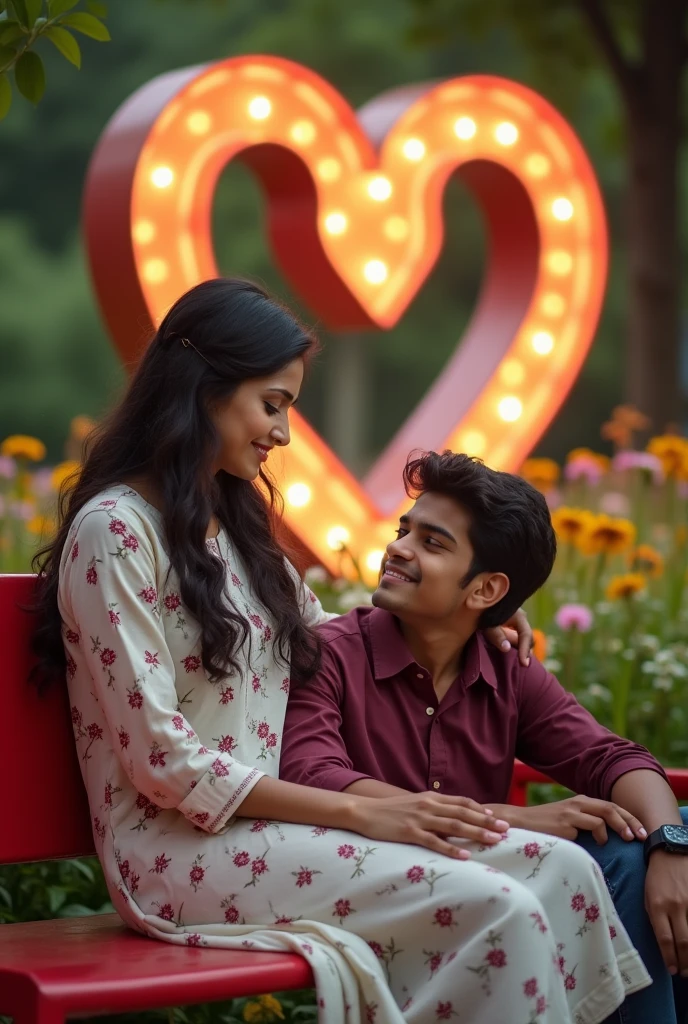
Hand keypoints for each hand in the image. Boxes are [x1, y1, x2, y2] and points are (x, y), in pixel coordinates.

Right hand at [350, 792, 509, 859]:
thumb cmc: (389, 811)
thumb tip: (450, 816)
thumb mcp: (413, 804)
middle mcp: (429, 805)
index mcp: (430, 798)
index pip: (461, 802)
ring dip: (476, 833)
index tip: (497, 817)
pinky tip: (465, 855)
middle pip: (463, 813)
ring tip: (494, 840)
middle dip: (486, 821)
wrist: (364, 811)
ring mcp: (420, 819)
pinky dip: (452, 848)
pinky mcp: (410, 832)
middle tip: (505, 830)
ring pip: (454, 826)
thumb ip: (432, 809)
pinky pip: (435, 841)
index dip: (480, 810)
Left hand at [483, 607, 531, 666]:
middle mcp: (521, 617)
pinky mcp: (512, 622)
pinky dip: (516, 644)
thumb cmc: (483, 611)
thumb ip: (496, 635)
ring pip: (523, 636)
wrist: (480, 600)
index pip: (526, 635)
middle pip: (527, 637)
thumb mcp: (488, 624)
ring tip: (518, 661)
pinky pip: (518, 635)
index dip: (525, 650)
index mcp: (519, 616)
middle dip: (526, 650)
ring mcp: (517, 620)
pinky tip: (512, 652)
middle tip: (522, 665)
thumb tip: (507, 648)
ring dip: (521, 648)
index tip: (524, 664)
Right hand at [497, 796, 646, 843]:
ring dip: (614, 830)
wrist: (519, 823)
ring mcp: (571, 812)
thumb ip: (586, 823)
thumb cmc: (545, 827)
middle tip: (638, 838)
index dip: (629, 818)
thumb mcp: (569, 822)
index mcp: (581, 802)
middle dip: (629, 823)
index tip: (642, 833)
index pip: (612, 806)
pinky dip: (596, 837)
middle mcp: (578, 803)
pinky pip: (588, 829)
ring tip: (620, 842)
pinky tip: (594, 846)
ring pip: (603, 817)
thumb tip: (611, 837)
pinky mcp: (564, 823)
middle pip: (611, 808)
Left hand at [645, 851, 687, 976]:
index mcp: (657, 906)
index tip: (672, 970)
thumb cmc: (656, 877)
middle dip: (685, 962)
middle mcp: (675, 906)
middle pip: (683, 942)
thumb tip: (663, 941)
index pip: (665, 939)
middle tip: (684, 973)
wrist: (671, 853)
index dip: (670, 957)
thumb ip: (654, 917)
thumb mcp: (647, 896)